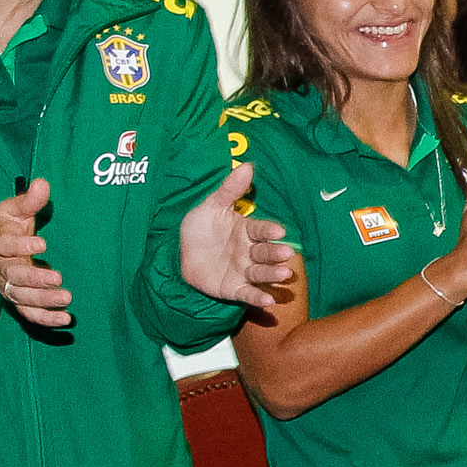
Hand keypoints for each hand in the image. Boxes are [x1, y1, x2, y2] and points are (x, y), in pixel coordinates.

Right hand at [0, 180, 71, 326]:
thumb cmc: (3, 230)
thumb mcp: (11, 212)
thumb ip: (28, 201)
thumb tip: (43, 182)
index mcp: (0, 243)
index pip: (6, 245)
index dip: (21, 244)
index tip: (41, 243)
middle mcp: (3, 267)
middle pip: (15, 275)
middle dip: (35, 278)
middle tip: (57, 278)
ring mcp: (9, 285)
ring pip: (22, 296)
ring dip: (43, 300)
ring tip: (66, 299)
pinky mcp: (17, 299)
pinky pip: (27, 313)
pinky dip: (44, 318)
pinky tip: (65, 319)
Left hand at [178, 163, 292, 306]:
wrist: (179, 256)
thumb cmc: (201, 229)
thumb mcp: (210, 207)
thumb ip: (229, 190)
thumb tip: (247, 165)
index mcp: (247, 231)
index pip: (261, 230)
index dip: (269, 230)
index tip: (279, 230)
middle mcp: (249, 252)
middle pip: (265, 252)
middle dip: (276, 253)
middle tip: (287, 254)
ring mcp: (243, 271)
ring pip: (261, 273)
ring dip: (273, 275)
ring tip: (284, 275)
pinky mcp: (234, 288)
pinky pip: (248, 293)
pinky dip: (259, 297)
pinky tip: (269, 300)